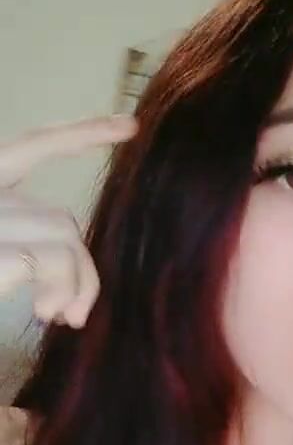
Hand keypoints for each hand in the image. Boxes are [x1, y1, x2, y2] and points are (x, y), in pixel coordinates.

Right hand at [0, 115, 136, 326]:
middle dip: (83, 267)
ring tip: (59, 319)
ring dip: (77, 283)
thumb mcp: (1, 259)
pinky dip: (65, 287)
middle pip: (61, 217)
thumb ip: (26, 251)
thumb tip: (74, 281)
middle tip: (75, 315)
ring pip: (66, 234)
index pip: (32, 146)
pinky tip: (45, 313)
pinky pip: (58, 256)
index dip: (81, 133)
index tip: (129, 125)